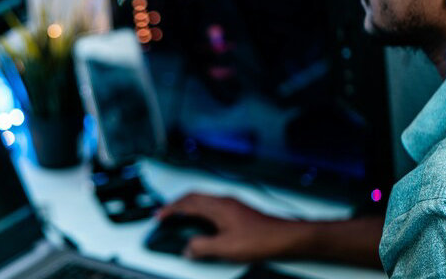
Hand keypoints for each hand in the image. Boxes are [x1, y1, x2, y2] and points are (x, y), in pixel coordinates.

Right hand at [156, 192, 304, 261]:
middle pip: (194, 197)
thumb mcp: (225, 248)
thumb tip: (188, 248)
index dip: (170, 209)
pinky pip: (213, 205)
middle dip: (177, 204)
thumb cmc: (261, 239)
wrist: (285, 237)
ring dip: (189, 206)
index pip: (187, 203)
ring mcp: (233, 204)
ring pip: (204, 200)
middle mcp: (225, 201)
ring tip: (180, 217)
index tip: (159, 216)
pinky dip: (202, 211)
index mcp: (218, 206)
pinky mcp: (239, 210)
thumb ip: (202, 247)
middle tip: (166, 214)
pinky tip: (204, 222)